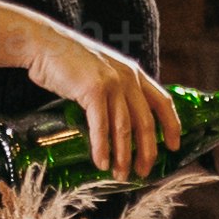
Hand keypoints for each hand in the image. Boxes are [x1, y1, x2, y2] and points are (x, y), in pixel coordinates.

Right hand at [22, 30, 174, 179]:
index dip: (172, 126)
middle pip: (146, 122)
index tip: (174, 147)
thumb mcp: (104, 72)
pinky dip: (102, 147)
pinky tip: (101, 163)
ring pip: (124, 128)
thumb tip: (123, 123)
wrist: (44, 44)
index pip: (163, 102)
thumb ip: (117, 90)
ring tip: (121, 174)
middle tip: (143, 172)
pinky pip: (101, 126)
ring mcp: (112, 83)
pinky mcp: (93, 90)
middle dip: (147, 151)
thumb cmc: (70, 62)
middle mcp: (128, 78)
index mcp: (134, 73)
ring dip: (123, 156)